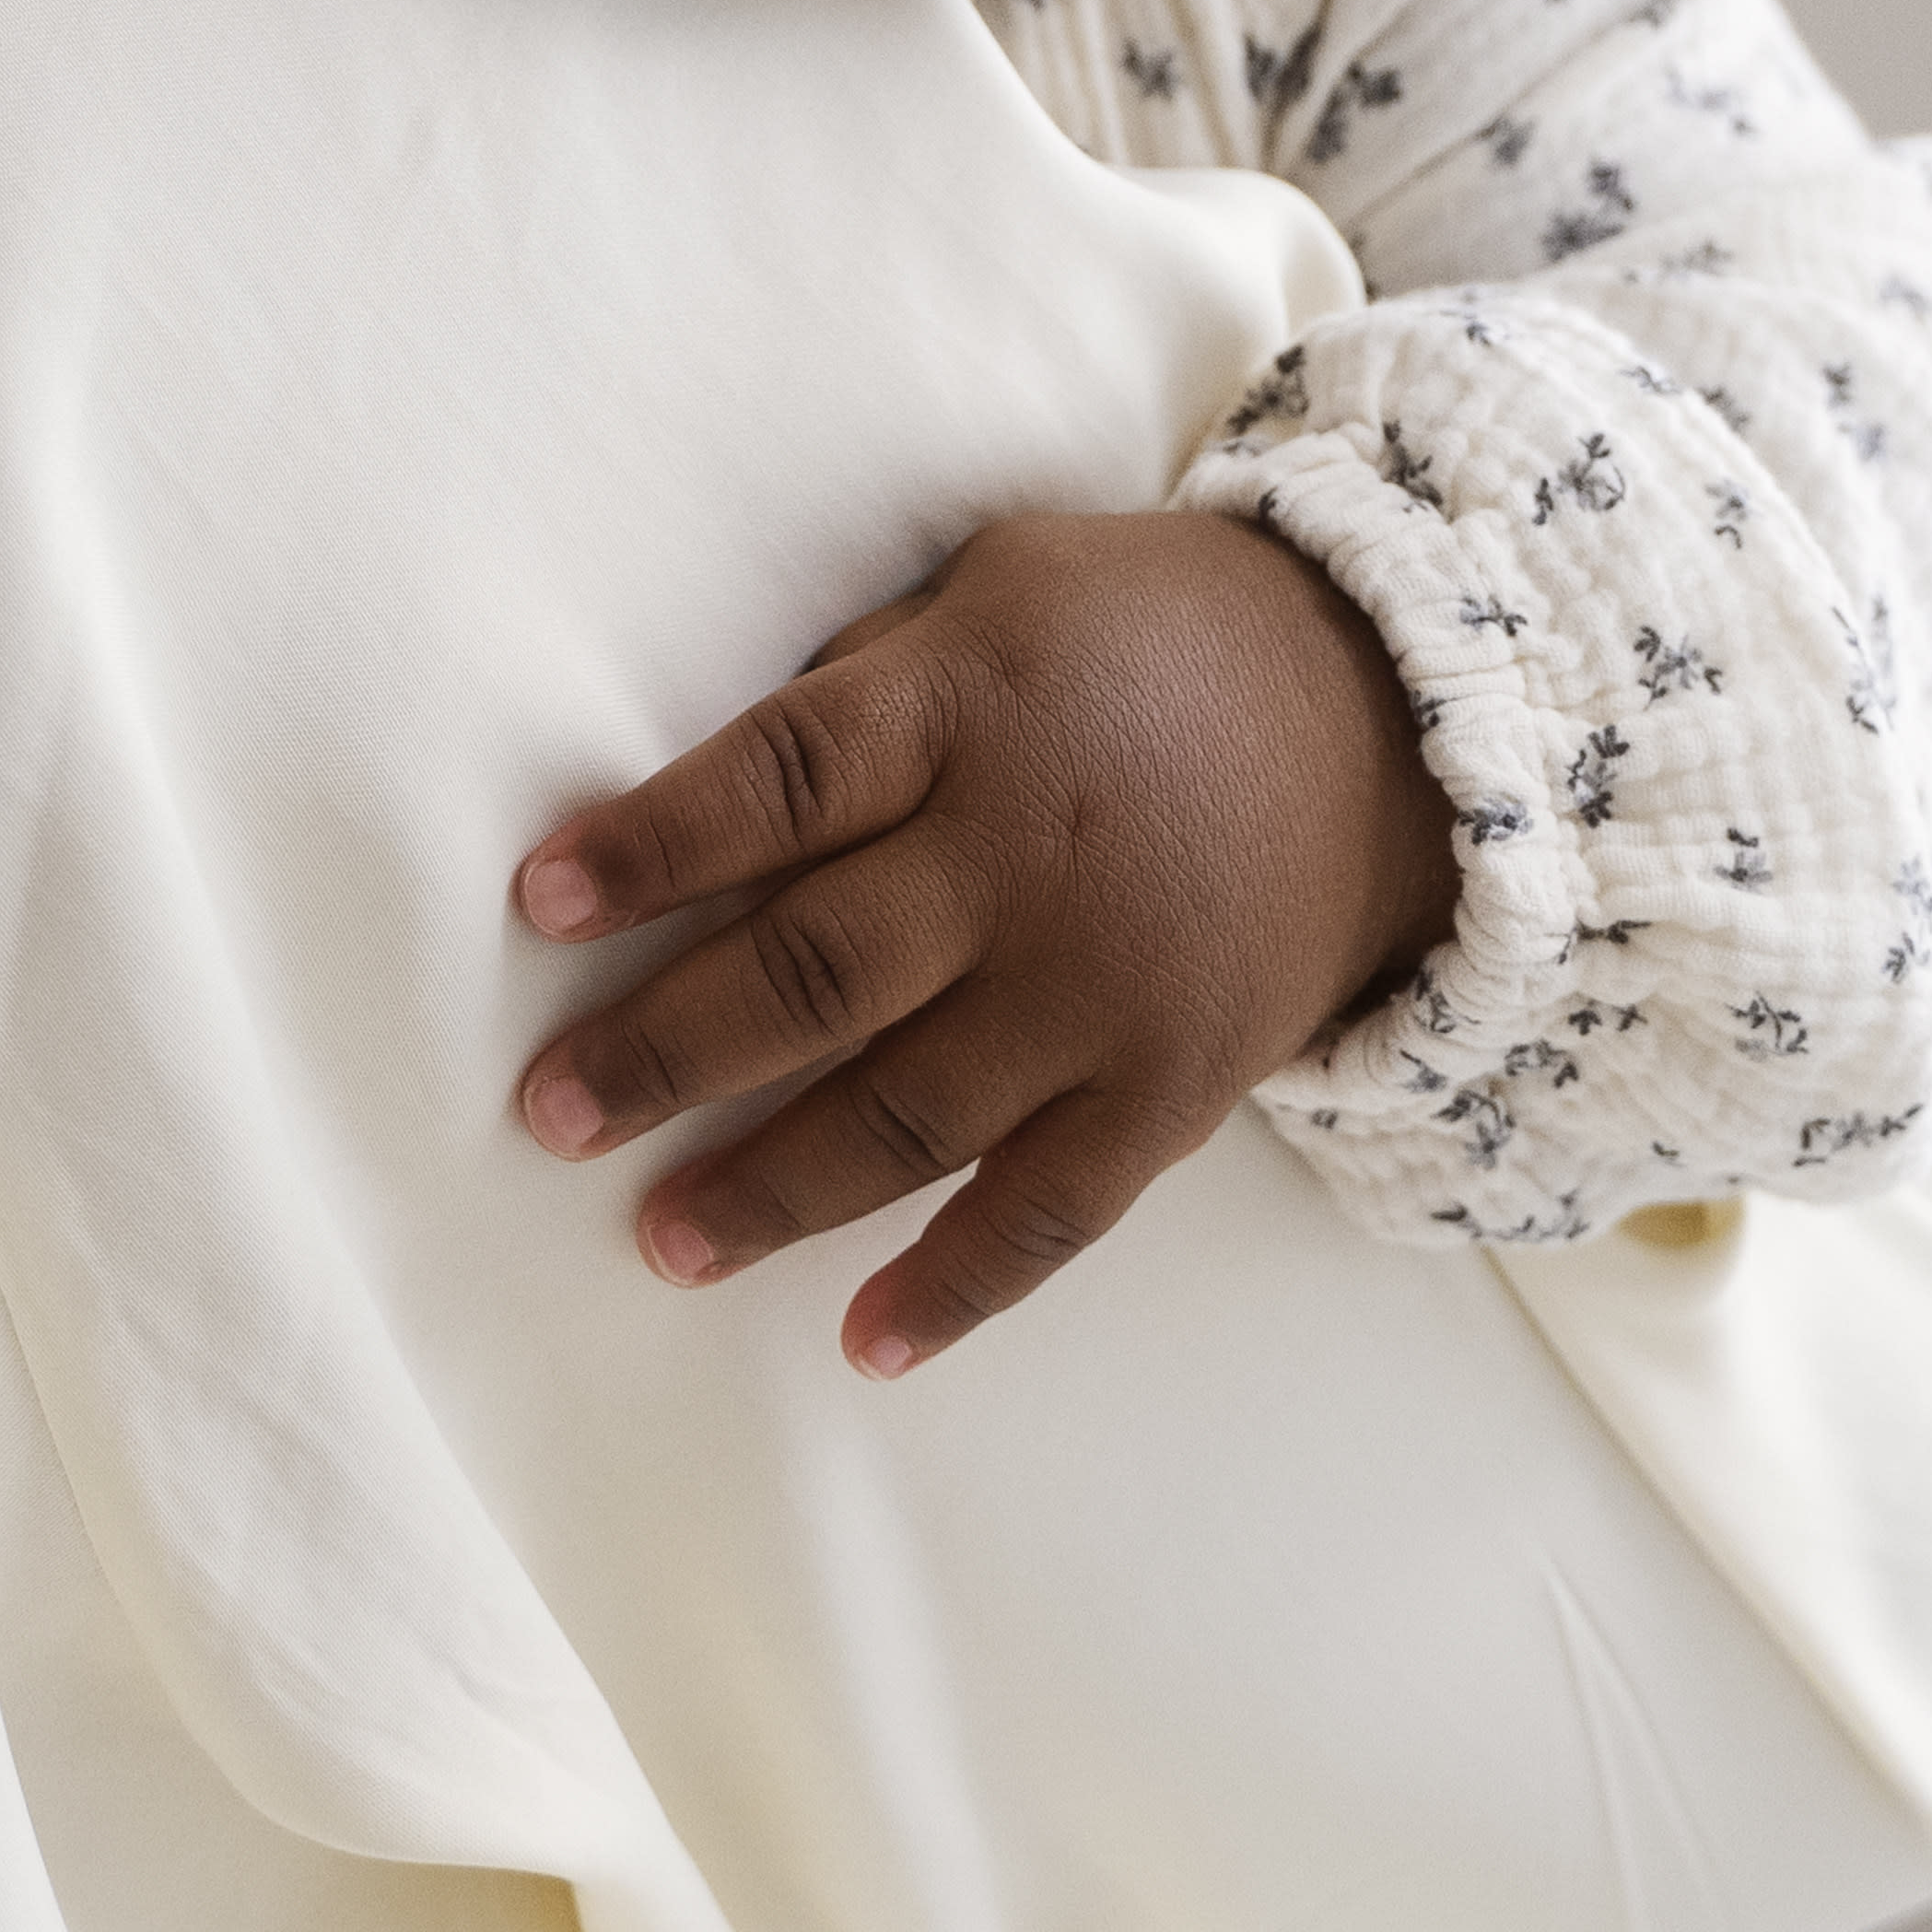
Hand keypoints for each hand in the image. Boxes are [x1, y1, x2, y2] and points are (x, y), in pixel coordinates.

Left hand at [508, 506, 1463, 1373]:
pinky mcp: (1173, 1088)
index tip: (538, 901)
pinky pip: (1051, 1212)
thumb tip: (705, 797)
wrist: (1393, 722)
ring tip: (658, 1238)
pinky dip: (955, 1286)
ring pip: (907, 1111)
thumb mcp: (1000, 589)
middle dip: (666, 1047)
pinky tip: (862, 1342)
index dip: (653, 844)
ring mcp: (1105, 988)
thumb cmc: (1147, 641)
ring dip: (768, 1187)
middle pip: (816, 965)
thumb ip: (864, 684)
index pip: (778, 782)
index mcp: (970, 707)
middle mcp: (1027, 858)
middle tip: (549, 1110)